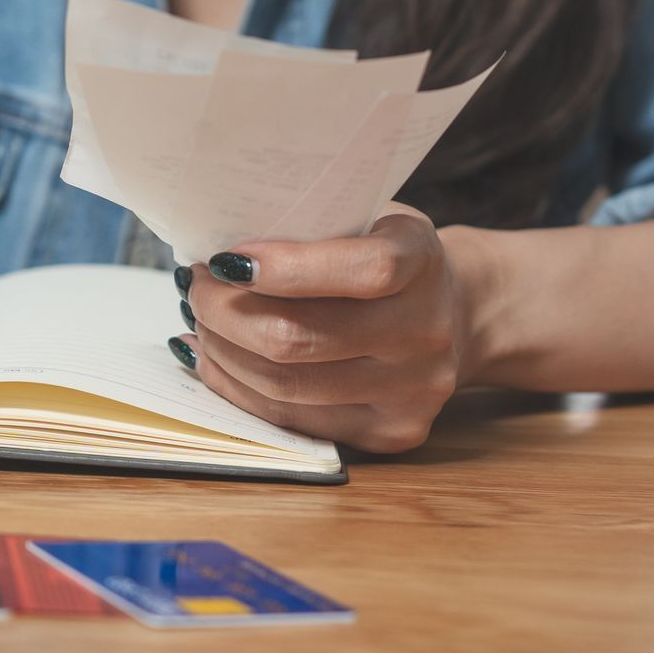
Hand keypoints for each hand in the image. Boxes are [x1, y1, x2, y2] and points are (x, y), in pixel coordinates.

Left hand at [178, 207, 476, 453]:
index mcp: (422, 262)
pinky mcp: (392, 433)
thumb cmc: (386, 259)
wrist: (456, 315)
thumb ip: (309, 230)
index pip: (362, 270)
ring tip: (202, 323)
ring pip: (285, 387)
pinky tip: (214, 359)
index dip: (285, 267)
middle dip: (224, 313)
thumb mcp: (367, 220)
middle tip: (196, 288)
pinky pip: (292, 420)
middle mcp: (425, 332)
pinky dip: (238, 388)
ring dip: (222, 353)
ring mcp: (412, 391)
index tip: (224, 259)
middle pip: (299, 339)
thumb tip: (215, 259)